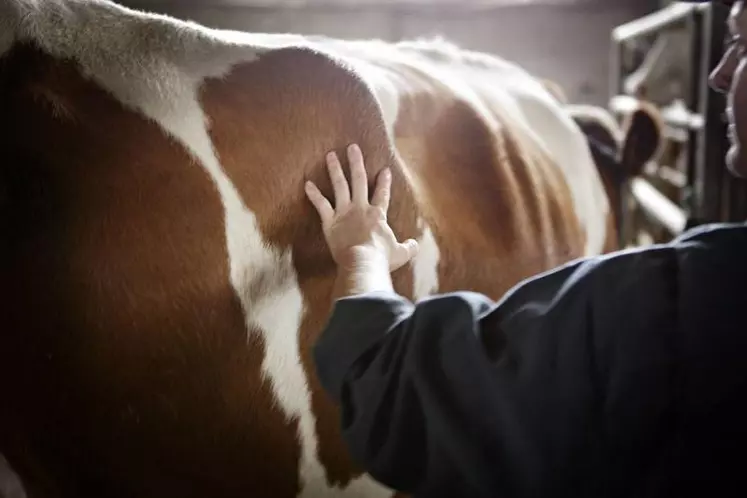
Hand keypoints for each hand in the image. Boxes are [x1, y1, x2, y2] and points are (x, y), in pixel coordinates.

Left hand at [305, 143, 418, 271]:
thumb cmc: (382, 258)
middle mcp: (361, 208)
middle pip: (359, 180)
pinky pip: (321, 205)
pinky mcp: (330, 222)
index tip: (384, 170)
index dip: (384, 182)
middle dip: (356, 162)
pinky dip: (314, 194)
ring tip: (330, 155)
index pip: (383, 194)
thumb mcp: (401, 253)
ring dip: (335, 169)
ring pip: (339, 186)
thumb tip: (415, 244)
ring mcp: (344, 213)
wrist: (363, 263)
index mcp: (378, 215)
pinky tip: (307, 184)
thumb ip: (409, 247)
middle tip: (352, 147)